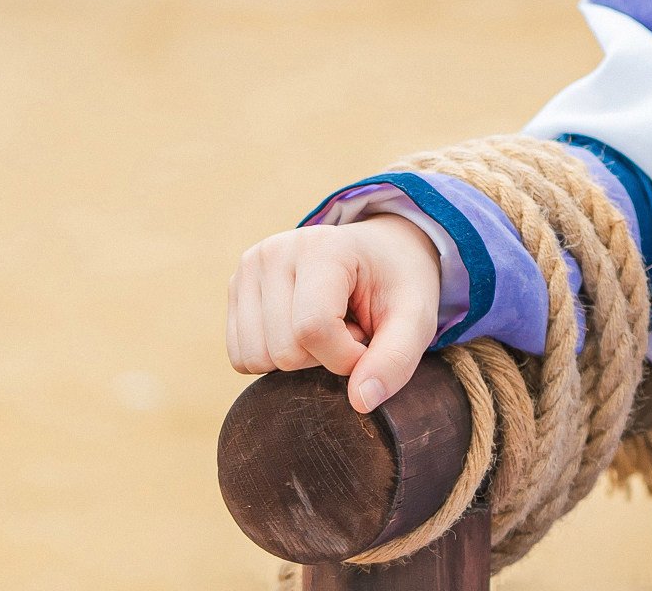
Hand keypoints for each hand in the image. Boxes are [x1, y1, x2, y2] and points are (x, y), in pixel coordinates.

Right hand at [225, 214, 442, 413]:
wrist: (381, 252)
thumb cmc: (398, 283)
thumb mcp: (416, 317)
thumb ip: (396, 359)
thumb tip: (361, 403)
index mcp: (322, 247)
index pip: (312, 330)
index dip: (345, 356)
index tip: (369, 340)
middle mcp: (274, 252)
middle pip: (283, 350)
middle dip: (324, 357)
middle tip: (350, 327)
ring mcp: (249, 269)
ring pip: (256, 358)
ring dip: (299, 359)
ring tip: (329, 325)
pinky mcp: (235, 290)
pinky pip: (241, 356)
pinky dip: (275, 357)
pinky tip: (304, 328)